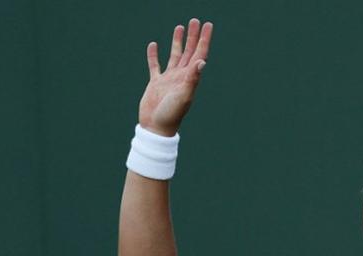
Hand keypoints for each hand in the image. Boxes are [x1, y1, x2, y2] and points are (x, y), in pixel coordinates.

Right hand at [138, 18, 213, 136]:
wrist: (156, 128)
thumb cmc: (171, 115)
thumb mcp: (184, 96)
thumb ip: (193, 78)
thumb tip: (202, 61)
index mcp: (189, 78)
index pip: (199, 54)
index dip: (204, 39)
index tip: (208, 25)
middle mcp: (181, 77)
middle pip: (189, 51)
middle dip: (193, 36)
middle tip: (195, 20)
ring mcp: (168, 79)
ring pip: (175, 56)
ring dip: (178, 42)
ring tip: (180, 27)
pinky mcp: (155, 83)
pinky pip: (155, 65)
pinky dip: (154, 55)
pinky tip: (154, 44)